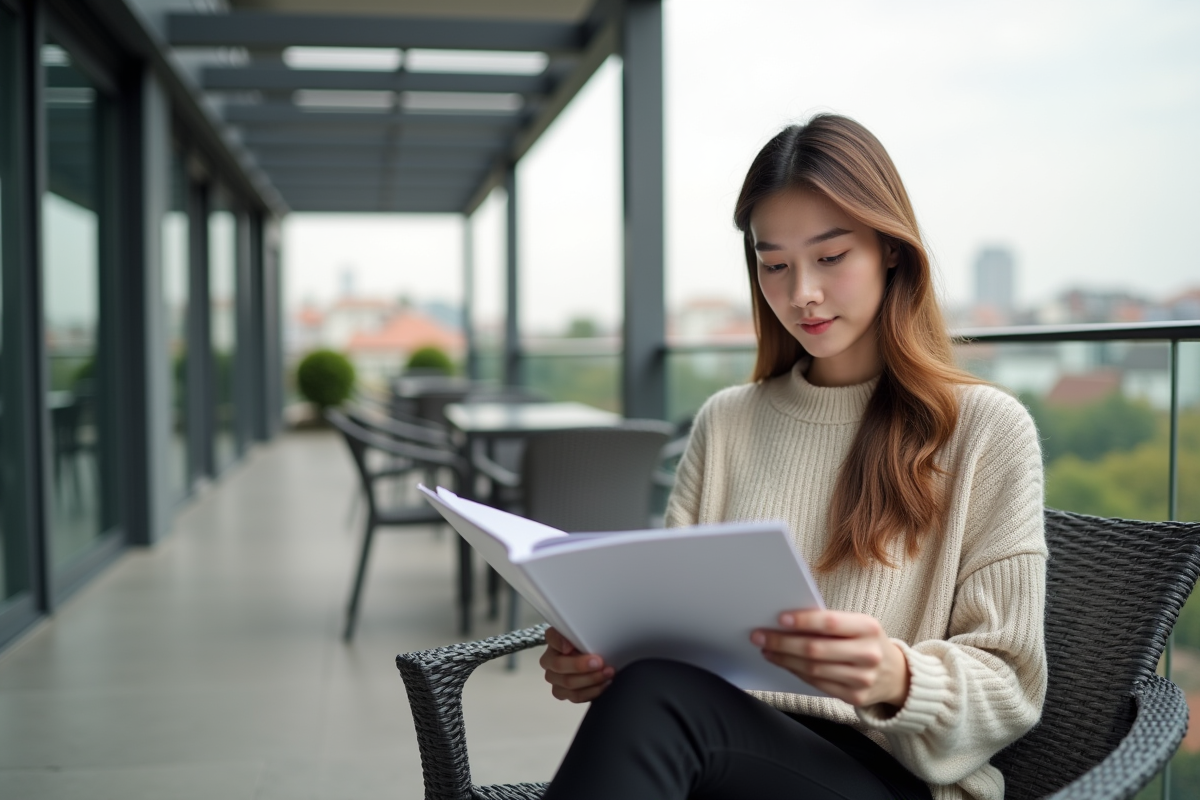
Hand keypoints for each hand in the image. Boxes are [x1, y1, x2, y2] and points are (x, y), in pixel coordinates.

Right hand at [539, 627, 613, 702]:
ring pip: (568, 684)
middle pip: (560, 666)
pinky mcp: (563, 693)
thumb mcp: (583, 632)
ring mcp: (555, 680)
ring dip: (591, 680)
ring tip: (607, 674)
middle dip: (582, 666)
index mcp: (552, 642)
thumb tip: (567, 647)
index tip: (574, 647)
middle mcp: (549, 662)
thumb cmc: (586, 644)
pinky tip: (604, 684)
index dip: (562, 643)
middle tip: (600, 663)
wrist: (590, 657)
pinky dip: (592, 691)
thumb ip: (573, 635)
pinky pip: (576, 697)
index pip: (553, 639)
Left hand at [751, 609, 909, 708]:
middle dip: (783, 643)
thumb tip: (786, 621)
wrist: (896, 674)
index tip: (779, 618)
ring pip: (813, 669)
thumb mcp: (858, 625)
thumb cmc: (867, 641)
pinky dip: (796, 672)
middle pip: (816, 650)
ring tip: (766, 649)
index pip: (830, 623)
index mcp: (869, 628)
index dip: (803, 621)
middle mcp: (868, 654)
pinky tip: (783, 663)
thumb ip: (830, 623)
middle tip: (759, 636)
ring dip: (784, 659)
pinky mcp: (855, 697)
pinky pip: (817, 684)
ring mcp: (862, 679)